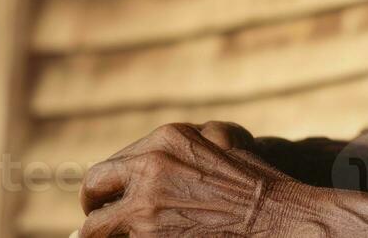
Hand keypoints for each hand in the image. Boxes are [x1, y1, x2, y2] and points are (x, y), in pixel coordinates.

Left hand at [79, 122, 309, 236]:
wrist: (274, 215)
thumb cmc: (255, 180)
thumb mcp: (224, 139)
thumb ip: (184, 143)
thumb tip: (146, 161)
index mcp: (166, 139)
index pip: (113, 163)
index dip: (110, 186)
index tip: (112, 200)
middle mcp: (149, 166)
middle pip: (94, 186)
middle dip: (95, 206)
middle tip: (102, 222)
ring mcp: (144, 206)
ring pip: (95, 228)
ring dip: (108, 234)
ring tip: (126, 236)